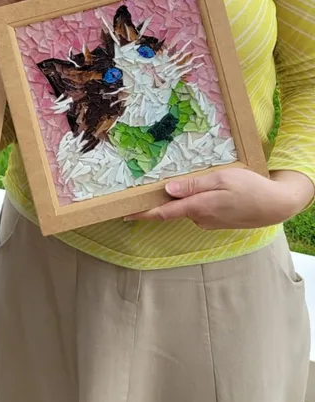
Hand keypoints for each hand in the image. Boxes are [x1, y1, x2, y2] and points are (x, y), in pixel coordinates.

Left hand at [128, 168, 312, 229]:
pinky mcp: (217, 221)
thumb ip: (193, 186)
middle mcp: (200, 218)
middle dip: (163, 200)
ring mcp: (209, 222)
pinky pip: (200, 209)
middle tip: (149, 187)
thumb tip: (168, 190)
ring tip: (189, 183)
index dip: (143, 214)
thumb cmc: (250, 189)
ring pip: (188, 208)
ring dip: (184, 198)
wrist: (276, 205)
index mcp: (198, 207)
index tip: (125, 213)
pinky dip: (197, 201)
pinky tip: (209, 190)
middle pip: (174, 209)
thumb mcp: (221, 179)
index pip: (163, 213)